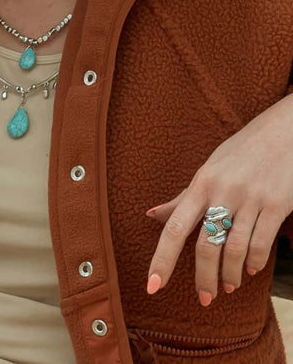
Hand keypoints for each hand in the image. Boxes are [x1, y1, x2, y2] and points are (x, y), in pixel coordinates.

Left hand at [144, 94, 292, 305]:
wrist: (282, 132)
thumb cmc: (240, 152)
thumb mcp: (209, 169)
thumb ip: (184, 197)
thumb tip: (151, 215)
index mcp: (201, 183)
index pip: (174, 227)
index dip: (162, 259)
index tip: (152, 285)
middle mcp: (223, 191)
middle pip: (206, 246)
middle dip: (203, 278)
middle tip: (204, 298)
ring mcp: (250, 198)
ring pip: (234, 249)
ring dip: (229, 275)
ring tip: (228, 286)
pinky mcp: (276, 205)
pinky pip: (260, 243)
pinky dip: (254, 262)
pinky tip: (250, 269)